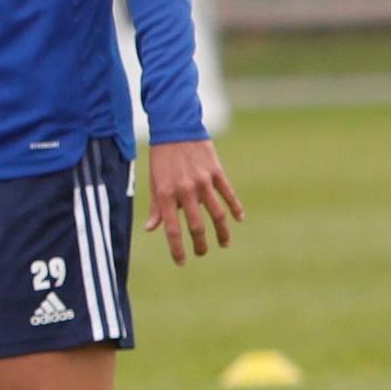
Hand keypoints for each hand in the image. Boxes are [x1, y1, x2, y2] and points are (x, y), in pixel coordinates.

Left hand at [144, 139, 242, 265]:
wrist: (175, 127)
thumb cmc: (162, 157)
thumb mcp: (153, 181)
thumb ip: (155, 206)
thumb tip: (151, 229)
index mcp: (165, 194)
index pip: (172, 230)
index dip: (177, 249)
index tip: (182, 262)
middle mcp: (184, 191)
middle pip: (196, 226)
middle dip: (200, 244)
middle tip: (201, 253)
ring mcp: (202, 182)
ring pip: (216, 214)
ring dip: (222, 233)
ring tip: (223, 244)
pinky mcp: (216, 172)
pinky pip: (228, 194)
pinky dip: (235, 208)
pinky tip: (239, 220)